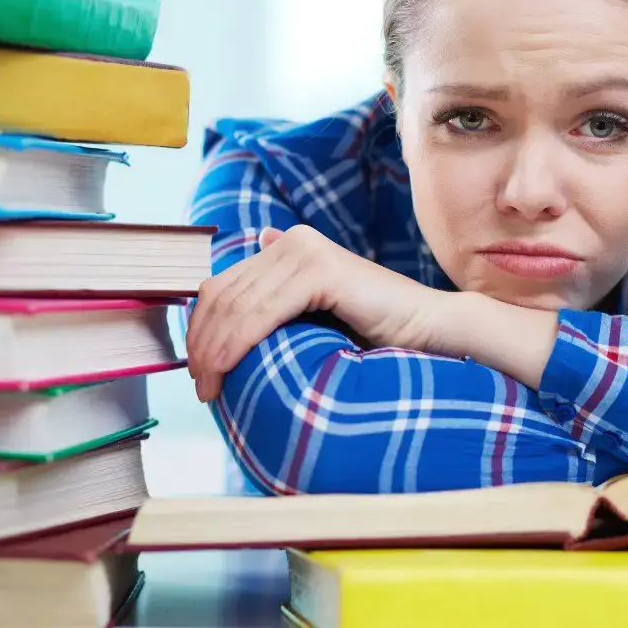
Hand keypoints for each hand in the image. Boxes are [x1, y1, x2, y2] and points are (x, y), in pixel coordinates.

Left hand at [186, 225, 450, 401]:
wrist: (429, 329)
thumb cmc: (377, 334)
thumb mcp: (315, 318)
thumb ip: (280, 302)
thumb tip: (251, 272)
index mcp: (289, 246)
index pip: (222, 285)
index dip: (200, 328)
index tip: (197, 371)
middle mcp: (293, 240)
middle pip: (221, 293)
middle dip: (201, 343)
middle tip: (200, 387)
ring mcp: (306, 250)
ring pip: (236, 304)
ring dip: (214, 349)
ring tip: (211, 387)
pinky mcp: (320, 269)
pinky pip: (261, 311)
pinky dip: (237, 342)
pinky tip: (227, 368)